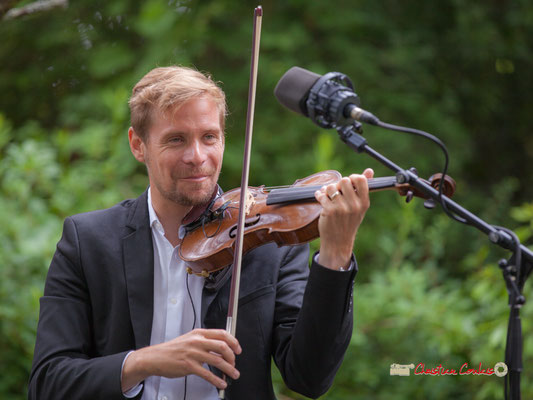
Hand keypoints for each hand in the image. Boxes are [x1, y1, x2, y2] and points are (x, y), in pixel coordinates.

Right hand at [121, 328, 241, 391]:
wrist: (156, 357)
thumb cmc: (173, 349)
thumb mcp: (190, 339)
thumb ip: (205, 342)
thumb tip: (221, 348)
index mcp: (199, 333)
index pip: (222, 333)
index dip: (233, 341)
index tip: (238, 349)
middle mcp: (197, 341)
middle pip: (222, 346)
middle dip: (232, 356)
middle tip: (235, 364)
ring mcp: (193, 353)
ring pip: (217, 360)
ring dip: (229, 369)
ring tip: (233, 374)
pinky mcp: (189, 366)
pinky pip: (207, 374)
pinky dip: (217, 380)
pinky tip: (221, 383)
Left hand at [314, 168, 373, 269]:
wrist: (338, 242)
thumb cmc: (348, 222)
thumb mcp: (359, 207)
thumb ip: (362, 188)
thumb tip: (369, 170)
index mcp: (364, 202)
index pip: (360, 179)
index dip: (352, 178)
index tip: (347, 185)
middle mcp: (354, 205)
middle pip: (344, 180)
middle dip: (338, 184)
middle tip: (336, 191)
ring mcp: (342, 208)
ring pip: (331, 187)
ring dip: (327, 190)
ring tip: (327, 196)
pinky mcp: (329, 211)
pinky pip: (322, 195)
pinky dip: (319, 196)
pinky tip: (320, 199)